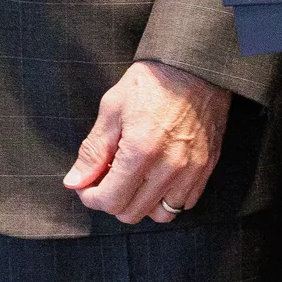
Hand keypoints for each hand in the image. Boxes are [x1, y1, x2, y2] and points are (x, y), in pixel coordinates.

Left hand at [62, 60, 230, 224]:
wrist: (194, 67)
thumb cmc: (151, 83)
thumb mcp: (112, 108)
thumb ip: (93, 150)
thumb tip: (75, 181)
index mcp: (141, 150)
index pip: (110, 200)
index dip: (90, 197)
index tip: (85, 185)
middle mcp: (169, 167)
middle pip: (132, 213)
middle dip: (111, 200)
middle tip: (105, 178)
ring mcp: (191, 171)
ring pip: (159, 215)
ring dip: (140, 203)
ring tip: (132, 179)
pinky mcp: (206, 169)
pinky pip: (183, 204)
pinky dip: (165, 199)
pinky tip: (155, 177)